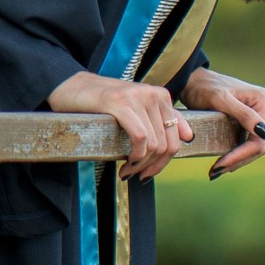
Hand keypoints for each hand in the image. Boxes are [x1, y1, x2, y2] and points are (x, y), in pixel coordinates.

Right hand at [45, 71, 192, 181]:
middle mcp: (154, 95)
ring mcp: (138, 98)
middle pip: (167, 145)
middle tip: (135, 176)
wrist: (74, 87)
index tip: (148, 173)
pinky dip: (136, 156)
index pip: (176, 138)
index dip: (164, 162)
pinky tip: (125, 162)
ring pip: (154, 144)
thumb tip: (189, 137)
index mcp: (162, 97)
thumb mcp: (138, 109)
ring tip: (126, 171)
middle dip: (152, 167)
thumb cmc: (105, 104)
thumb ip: (163, 119)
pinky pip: (140, 137)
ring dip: (140, 165)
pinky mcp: (121, 103)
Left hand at [183, 68, 264, 176]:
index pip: (259, 139)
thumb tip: (263, 133)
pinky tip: (224, 160)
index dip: (241, 156)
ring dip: (238, 159)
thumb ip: (244, 114)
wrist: (196, 81)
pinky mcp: (257, 118)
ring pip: (256, 145)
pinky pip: (252, 140)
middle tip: (214, 172)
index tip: (219, 166)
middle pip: (260, 144)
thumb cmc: (205, 88)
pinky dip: (238, 152)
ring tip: (217, 169)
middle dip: (238, 160)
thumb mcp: (221, 100)